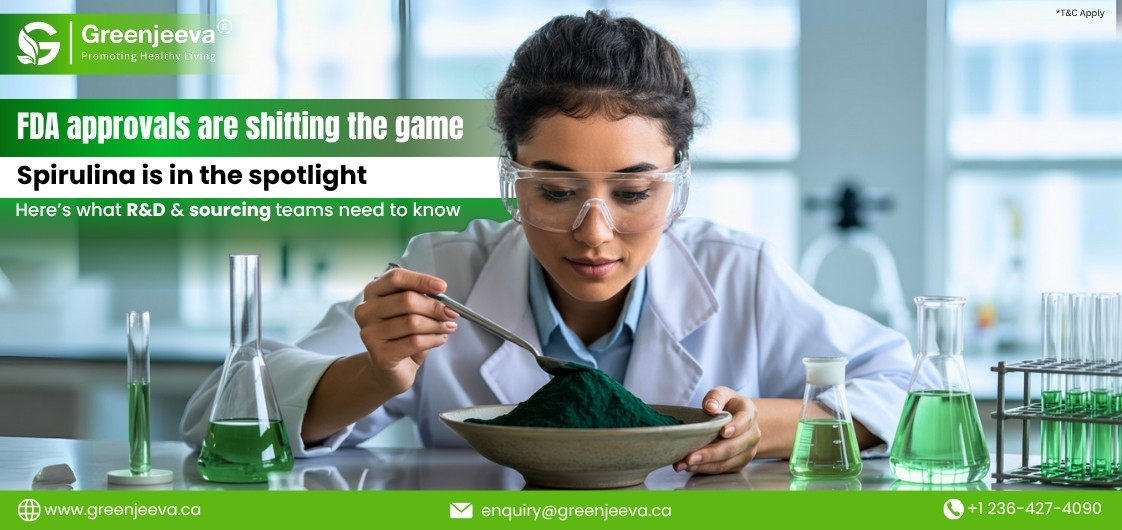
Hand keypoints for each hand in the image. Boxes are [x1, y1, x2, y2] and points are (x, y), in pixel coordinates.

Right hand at [353, 267, 458, 397]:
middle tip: (451, 313)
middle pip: (406, 300)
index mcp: (373, 292)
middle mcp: (366, 310)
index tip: (442, 287)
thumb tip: (444, 301)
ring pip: (412, 322)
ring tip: (448, 327)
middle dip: (434, 307)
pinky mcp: (379, 354)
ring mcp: (369, 333)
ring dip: (437, 325)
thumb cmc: (401, 336)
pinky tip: (440, 339)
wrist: (390, 370)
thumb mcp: (412, 312)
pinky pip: (414, 342)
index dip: (420, 280)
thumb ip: (422, 301)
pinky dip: (433, 339)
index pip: (396, 278)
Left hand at [673, 386, 759, 473]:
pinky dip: (705, 469)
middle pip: (732, 447)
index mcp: (749, 414)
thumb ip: (716, 397)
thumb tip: (710, 406)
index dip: (735, 427)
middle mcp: (751, 435)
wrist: (741, 421)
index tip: (723, 432)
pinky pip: (722, 469)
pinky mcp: (738, 463)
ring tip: (685, 463)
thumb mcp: (723, 394)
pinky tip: (690, 466)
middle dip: (710, 453)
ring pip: (726, 462)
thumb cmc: (729, 406)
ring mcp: (746, 452)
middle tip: (691, 457)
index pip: (744, 421)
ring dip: (704, 465)